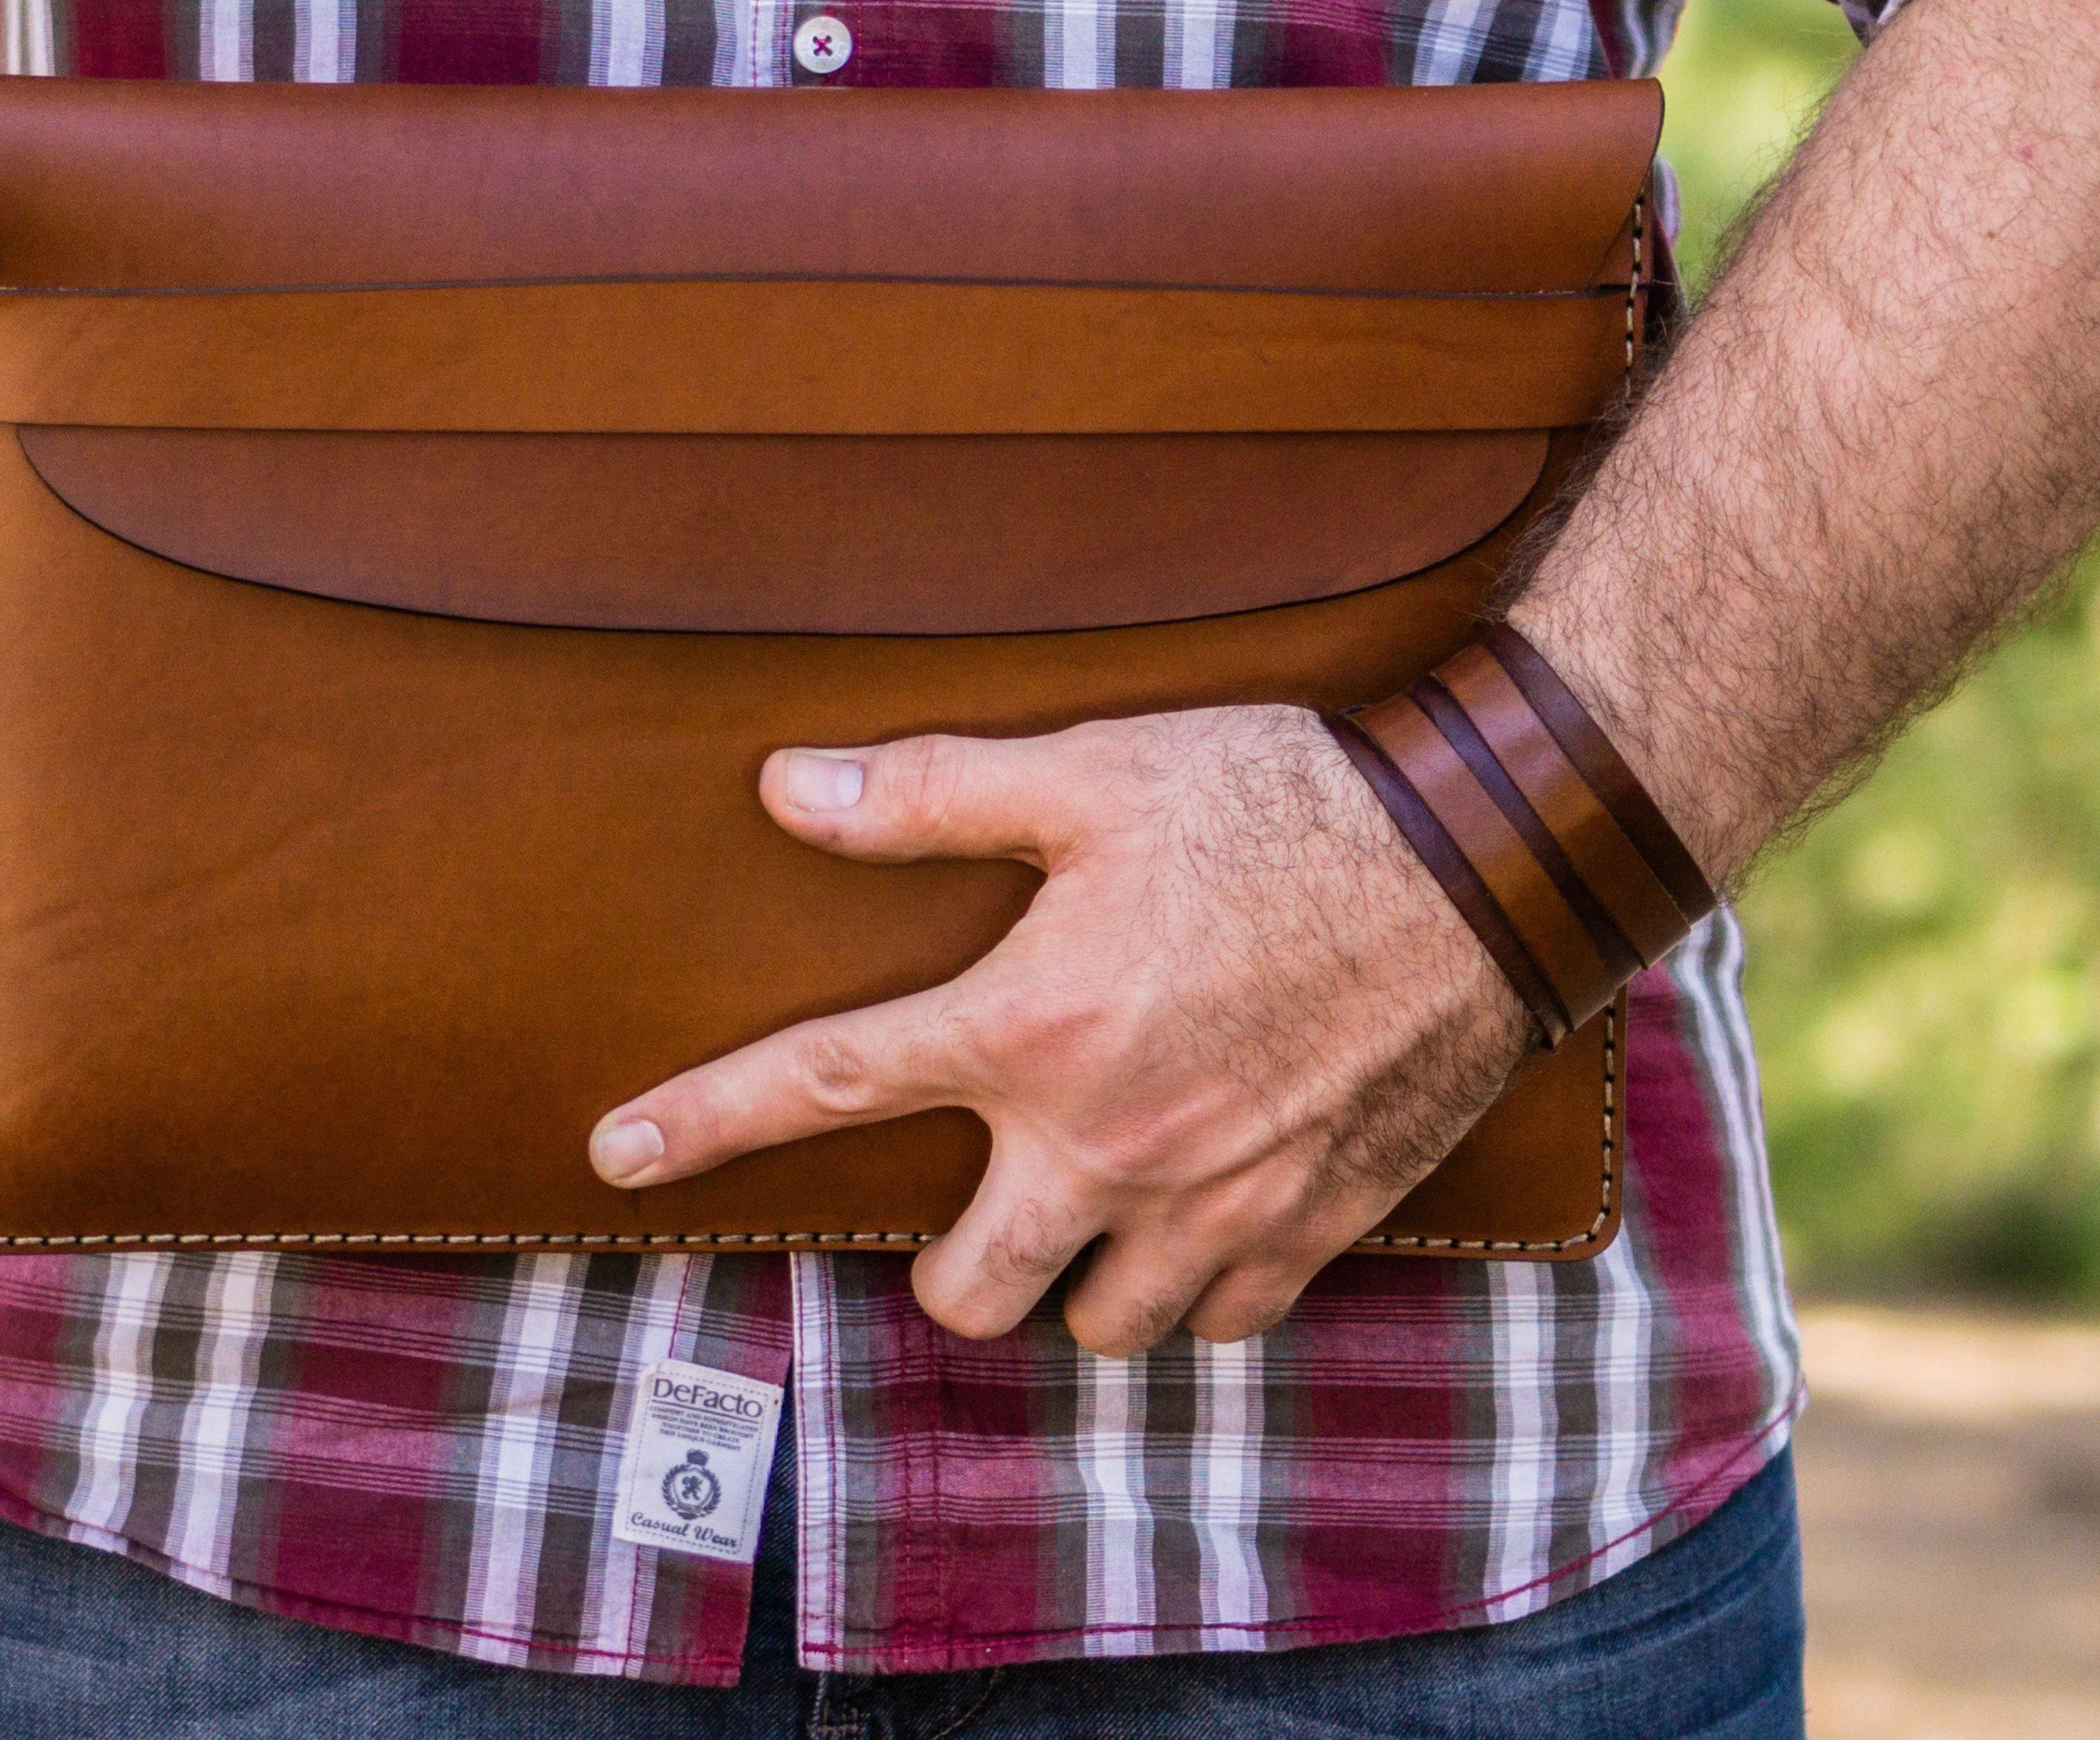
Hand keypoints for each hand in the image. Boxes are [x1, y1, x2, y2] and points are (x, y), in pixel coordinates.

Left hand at [585, 706, 1534, 1354]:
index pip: (825, 1084)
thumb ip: (933, 794)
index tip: (615, 1159)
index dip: (703, 1125)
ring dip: (1077, 1284)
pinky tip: (1200, 1219)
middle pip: (967, 1292)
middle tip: (975, 1202)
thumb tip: (789, 792)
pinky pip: (1225, 1324)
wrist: (1484, 861)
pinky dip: (1199, 1294)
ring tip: (1095, 1208)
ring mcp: (1213, 1202)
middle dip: (949, 1269)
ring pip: (1098, 1329)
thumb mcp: (1094, 771)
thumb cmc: (1281, 804)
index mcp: (1030, 1027)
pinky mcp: (1313, 1225)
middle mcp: (1106, 1142)